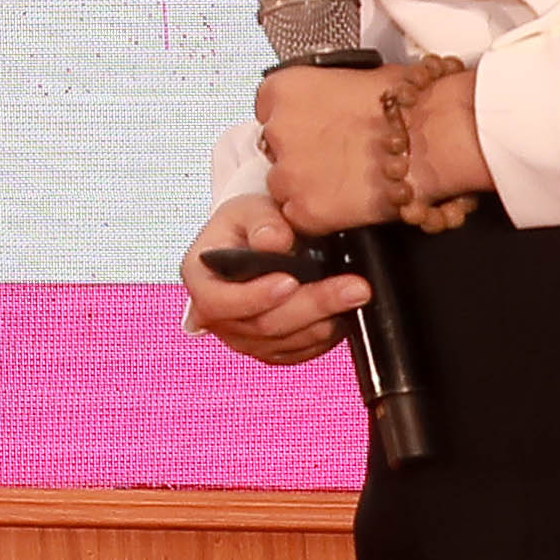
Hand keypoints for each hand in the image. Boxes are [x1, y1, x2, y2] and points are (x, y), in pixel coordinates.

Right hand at [183, 192, 364, 367]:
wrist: (260, 244)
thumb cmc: (249, 225)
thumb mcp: (248, 209)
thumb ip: (262, 221)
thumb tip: (274, 242)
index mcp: (201, 280)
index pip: (218, 302)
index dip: (254, 296)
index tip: (290, 280)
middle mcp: (217, 317)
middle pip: (264, 325)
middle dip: (312, 304)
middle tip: (352, 286)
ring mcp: (245, 339)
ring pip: (289, 340)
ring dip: (327, 318)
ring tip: (358, 292)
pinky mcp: (274, 350)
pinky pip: (303, 349)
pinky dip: (328, 332)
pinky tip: (346, 308)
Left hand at [256, 61, 496, 233]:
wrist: (434, 135)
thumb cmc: (407, 103)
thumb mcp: (353, 79)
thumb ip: (324, 95)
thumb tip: (329, 107)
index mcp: (283, 90)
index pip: (269, 113)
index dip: (296, 126)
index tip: (314, 133)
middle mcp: (277, 130)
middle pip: (275, 152)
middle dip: (301, 158)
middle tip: (336, 160)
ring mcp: (289, 173)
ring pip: (284, 188)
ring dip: (309, 188)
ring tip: (347, 183)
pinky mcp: (306, 210)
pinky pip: (301, 220)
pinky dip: (322, 217)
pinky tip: (349, 204)